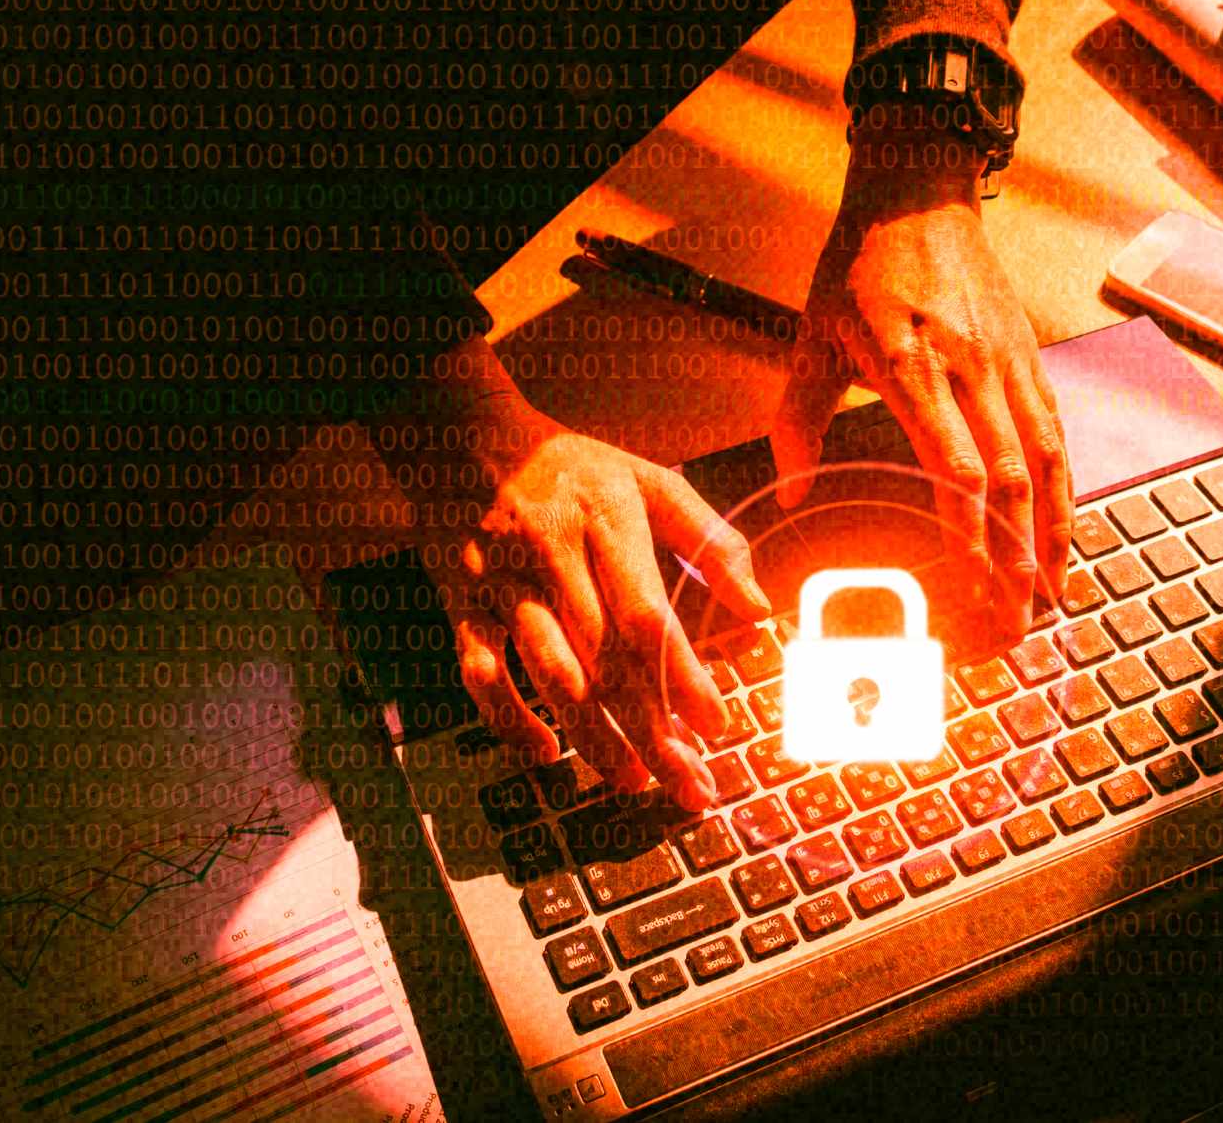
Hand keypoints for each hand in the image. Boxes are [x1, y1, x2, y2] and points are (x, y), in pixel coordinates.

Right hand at [386, 346, 771, 811]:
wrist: (463, 439)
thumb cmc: (573, 467)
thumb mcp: (649, 480)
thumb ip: (710, 539)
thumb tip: (760, 610)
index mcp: (605, 521)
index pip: (646, 611)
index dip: (680, 673)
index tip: (716, 724)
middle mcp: (552, 555)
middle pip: (604, 657)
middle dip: (649, 727)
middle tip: (688, 783)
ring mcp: (501, 584)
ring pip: (547, 674)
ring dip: (589, 734)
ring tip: (631, 781)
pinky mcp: (462, 606)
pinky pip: (480, 674)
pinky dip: (507, 719)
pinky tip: (543, 754)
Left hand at [771, 132, 1073, 638]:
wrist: (919, 195)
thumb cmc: (861, 268)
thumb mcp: (812, 339)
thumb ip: (798, 420)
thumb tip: (789, 495)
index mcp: (913, 368)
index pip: (956, 465)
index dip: (971, 531)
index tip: (973, 585)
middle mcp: (972, 370)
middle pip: (1010, 481)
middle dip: (1017, 559)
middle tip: (1017, 622)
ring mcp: (1009, 365)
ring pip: (1047, 463)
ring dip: (1054, 535)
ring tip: (1055, 595)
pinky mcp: (1030, 359)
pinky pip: (1057, 435)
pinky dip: (1065, 491)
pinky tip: (1064, 531)